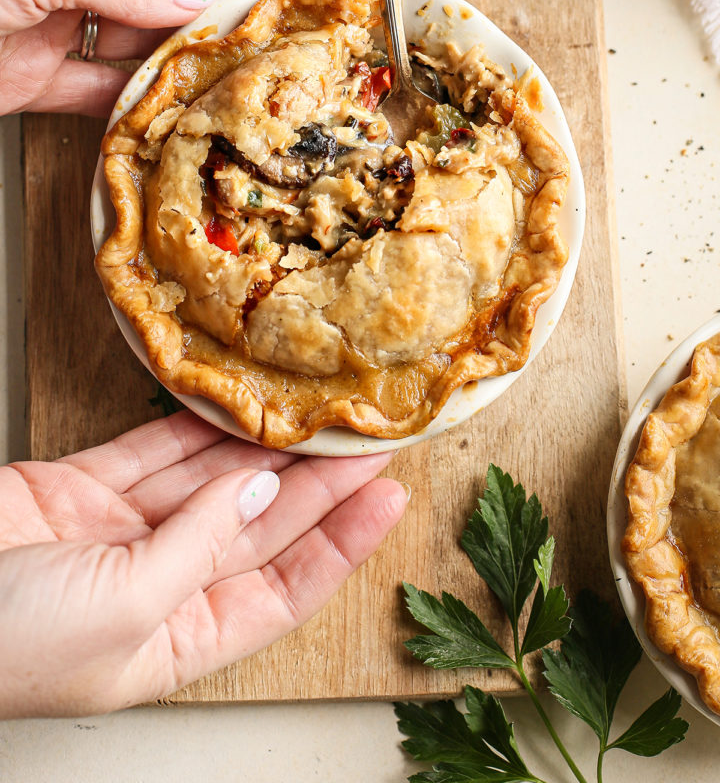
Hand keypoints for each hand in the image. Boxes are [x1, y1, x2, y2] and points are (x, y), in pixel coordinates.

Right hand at [0, 411, 405, 717]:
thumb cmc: (5, 645)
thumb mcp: (125, 609)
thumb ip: (203, 544)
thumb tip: (265, 492)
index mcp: (176, 641)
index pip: (284, 587)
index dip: (341, 544)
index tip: (387, 500)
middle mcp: (157, 587)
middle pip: (259, 528)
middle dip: (315, 486)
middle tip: (369, 442)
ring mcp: (119, 537)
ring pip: (211, 484)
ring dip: (263, 451)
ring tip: (318, 417)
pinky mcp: (81, 492)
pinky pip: (152, 453)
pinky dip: (194, 428)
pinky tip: (239, 408)